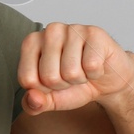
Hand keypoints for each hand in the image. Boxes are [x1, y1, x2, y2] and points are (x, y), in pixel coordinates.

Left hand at [18, 23, 133, 113]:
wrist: (106, 79)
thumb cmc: (76, 83)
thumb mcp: (51, 99)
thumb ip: (35, 104)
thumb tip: (32, 99)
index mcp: (32, 43)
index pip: (27, 79)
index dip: (44, 90)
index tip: (53, 82)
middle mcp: (50, 31)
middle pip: (49, 76)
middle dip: (63, 85)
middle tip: (71, 76)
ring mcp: (72, 29)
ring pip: (70, 72)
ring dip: (80, 79)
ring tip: (83, 70)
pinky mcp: (94, 33)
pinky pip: (91, 66)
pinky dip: (95, 73)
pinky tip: (95, 65)